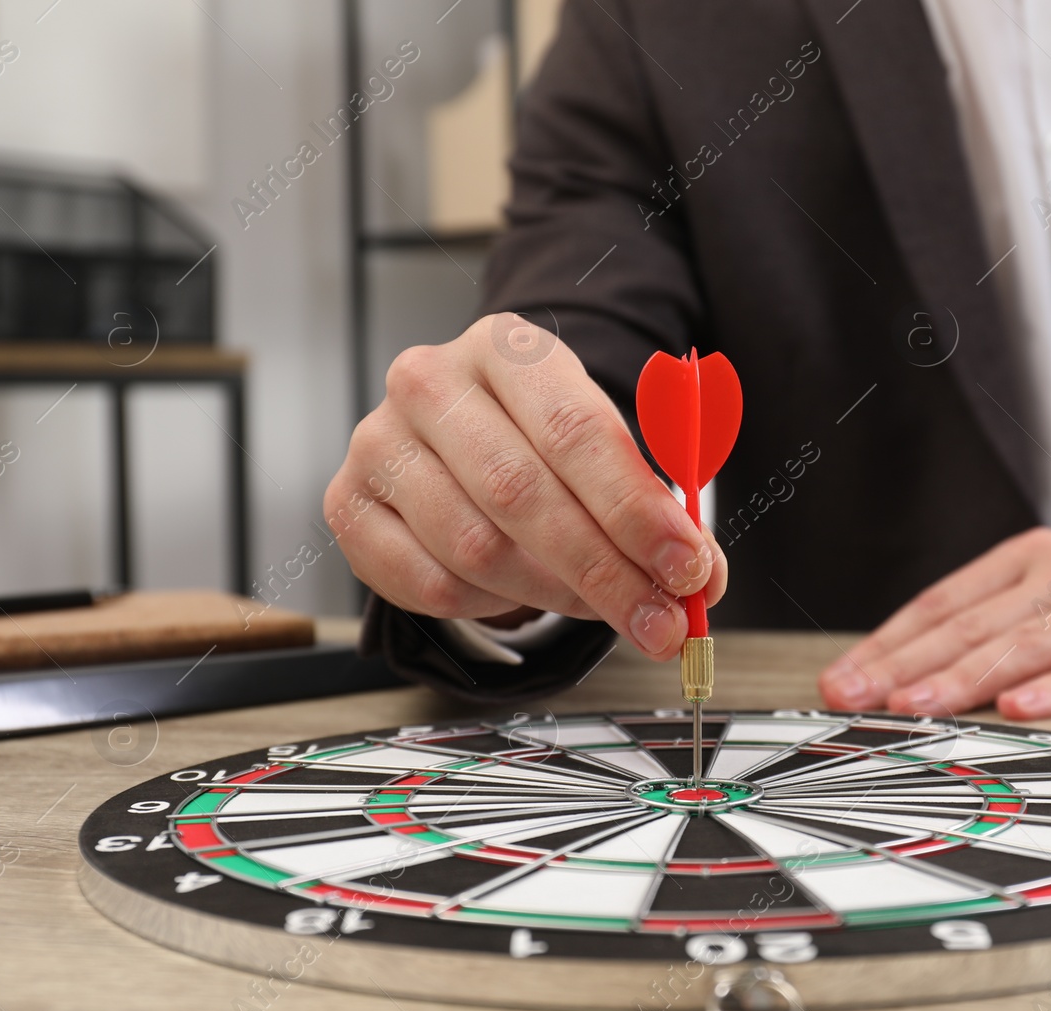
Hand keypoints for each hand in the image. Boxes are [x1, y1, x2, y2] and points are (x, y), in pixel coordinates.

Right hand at [325, 313, 725, 659]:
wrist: (459, 433)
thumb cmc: (542, 442)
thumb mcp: (608, 452)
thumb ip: (657, 512)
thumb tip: (703, 581)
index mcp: (507, 346)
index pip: (576, 431)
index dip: (635, 510)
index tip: (688, 568)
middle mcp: (429, 381)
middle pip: (522, 494)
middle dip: (605, 571)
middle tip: (659, 623)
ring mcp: (377, 441)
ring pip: (475, 548)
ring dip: (553, 594)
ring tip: (598, 604)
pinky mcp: (347, 503)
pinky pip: (430, 583)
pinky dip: (490, 603)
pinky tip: (520, 589)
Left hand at [818, 528, 1050, 718]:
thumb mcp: (1050, 598)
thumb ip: (988, 631)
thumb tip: (901, 680)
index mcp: (1023, 560)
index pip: (940, 605)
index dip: (887, 645)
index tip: (840, 682)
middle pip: (971, 626)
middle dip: (906, 667)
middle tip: (854, 699)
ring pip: (1026, 645)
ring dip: (964, 679)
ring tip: (915, 706)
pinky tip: (1021, 710)